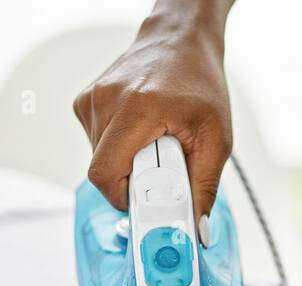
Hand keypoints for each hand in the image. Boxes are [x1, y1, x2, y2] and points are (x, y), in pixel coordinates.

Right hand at [73, 7, 232, 232]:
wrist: (180, 39)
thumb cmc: (199, 81)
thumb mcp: (216, 138)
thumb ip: (205, 187)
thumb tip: (198, 229)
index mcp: (137, 108)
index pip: (106, 174)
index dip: (124, 200)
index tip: (146, 204)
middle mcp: (106, 100)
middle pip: (102, 171)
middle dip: (132, 181)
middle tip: (162, 168)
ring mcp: (92, 98)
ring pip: (99, 159)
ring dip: (127, 163)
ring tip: (155, 143)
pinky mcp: (86, 101)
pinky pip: (96, 143)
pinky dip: (118, 148)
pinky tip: (140, 131)